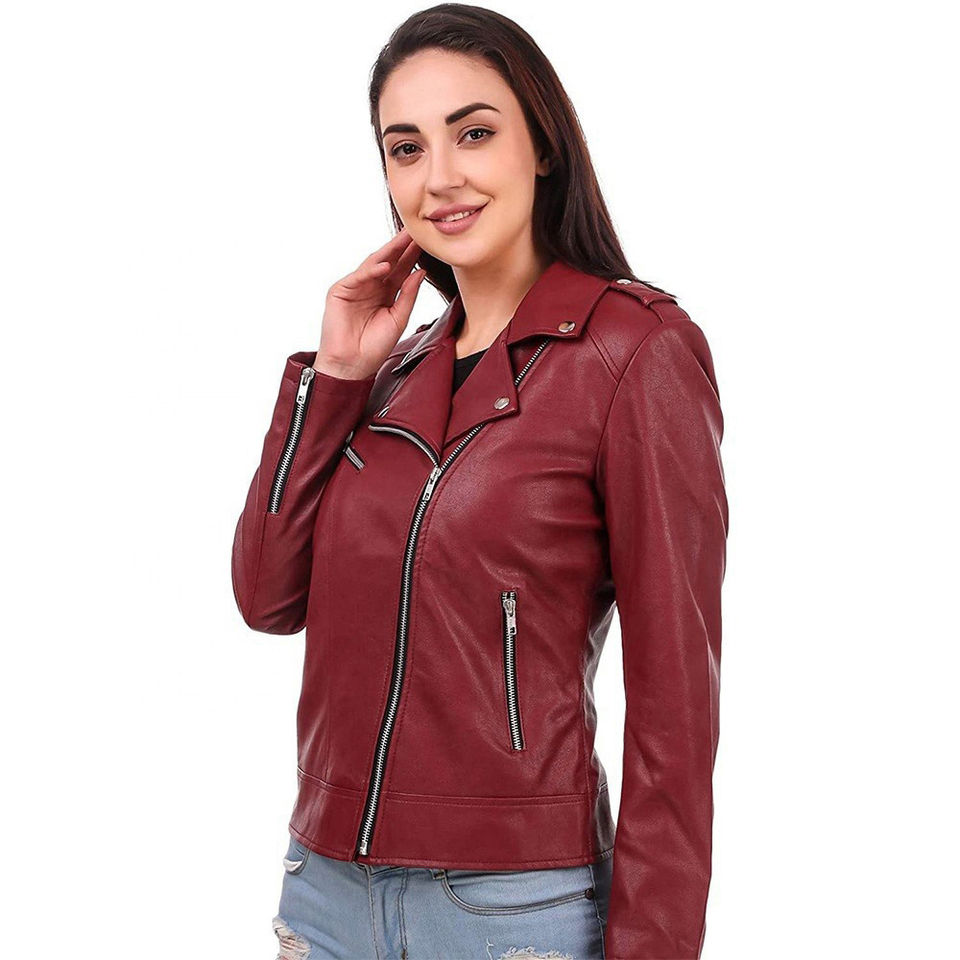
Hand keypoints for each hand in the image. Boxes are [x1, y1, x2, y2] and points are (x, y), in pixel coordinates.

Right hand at [313, 228, 428, 379]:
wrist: (352, 365)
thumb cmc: (374, 347)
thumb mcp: (398, 318)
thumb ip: (409, 295)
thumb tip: (421, 272)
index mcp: (386, 293)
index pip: (402, 269)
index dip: (414, 256)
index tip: (429, 242)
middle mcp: (371, 286)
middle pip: (389, 261)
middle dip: (402, 246)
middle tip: (416, 230)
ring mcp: (355, 287)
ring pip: (373, 264)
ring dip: (388, 252)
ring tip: (404, 239)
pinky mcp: (339, 291)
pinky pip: (357, 277)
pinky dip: (371, 271)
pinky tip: (385, 266)